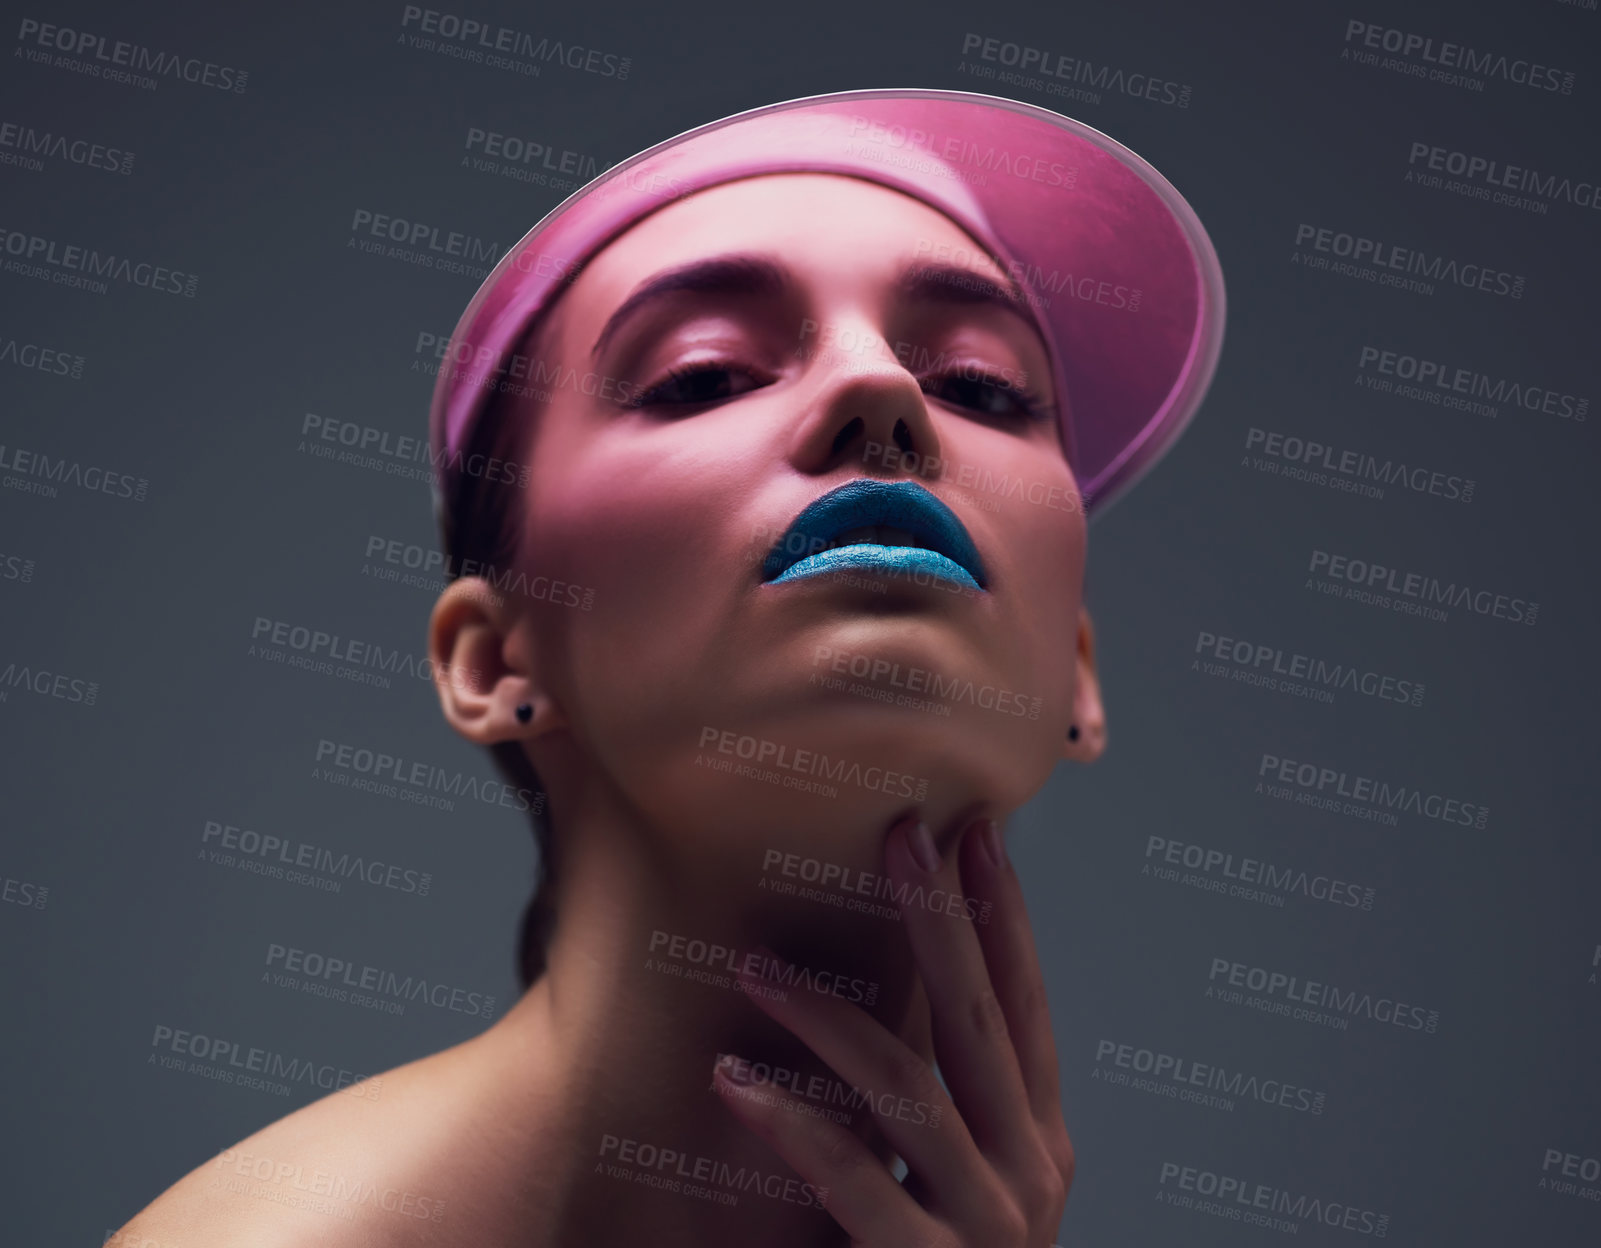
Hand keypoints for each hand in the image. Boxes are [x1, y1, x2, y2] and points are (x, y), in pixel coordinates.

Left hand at [713, 812, 1073, 1245]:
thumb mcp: (958, 1185)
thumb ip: (938, 1108)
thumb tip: (891, 1005)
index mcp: (1042, 1143)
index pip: (1024, 1009)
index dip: (1005, 919)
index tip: (976, 835)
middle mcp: (1032, 1175)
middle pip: (980, 1021)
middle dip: (941, 918)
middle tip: (900, 834)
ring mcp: (990, 1228)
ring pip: (909, 1087)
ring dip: (825, 1014)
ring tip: (749, 965)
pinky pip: (854, 1180)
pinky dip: (790, 1122)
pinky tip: (731, 1079)